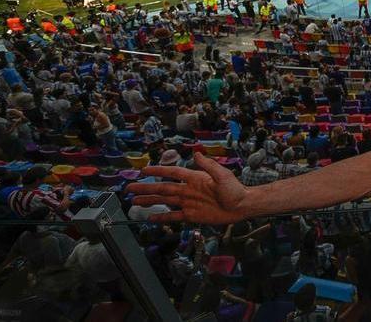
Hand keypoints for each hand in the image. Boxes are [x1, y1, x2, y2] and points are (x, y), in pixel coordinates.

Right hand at [126, 152, 248, 223]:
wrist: (241, 206)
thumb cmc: (235, 189)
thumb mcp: (222, 174)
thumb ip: (209, 165)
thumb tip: (196, 153)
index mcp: (194, 178)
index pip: (172, 173)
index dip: (158, 171)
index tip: (144, 170)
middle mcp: (188, 190)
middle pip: (163, 188)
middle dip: (146, 188)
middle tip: (129, 188)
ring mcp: (188, 203)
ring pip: (165, 202)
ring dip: (149, 201)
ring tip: (134, 202)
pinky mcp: (192, 215)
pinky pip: (174, 216)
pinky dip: (162, 217)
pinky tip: (151, 218)